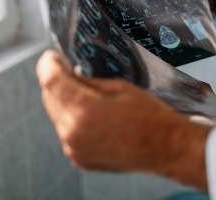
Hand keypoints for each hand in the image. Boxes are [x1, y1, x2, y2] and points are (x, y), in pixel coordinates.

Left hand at [36, 51, 210, 190]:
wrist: (166, 146)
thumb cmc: (151, 117)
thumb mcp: (122, 87)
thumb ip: (89, 81)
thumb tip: (70, 75)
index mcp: (84, 111)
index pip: (51, 81)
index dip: (49, 64)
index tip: (52, 57)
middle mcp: (73, 132)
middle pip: (49, 98)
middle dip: (57, 83)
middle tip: (70, 71)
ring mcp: (74, 148)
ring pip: (57, 116)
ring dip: (66, 103)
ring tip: (88, 96)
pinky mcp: (79, 158)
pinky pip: (67, 133)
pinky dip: (74, 122)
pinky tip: (95, 117)